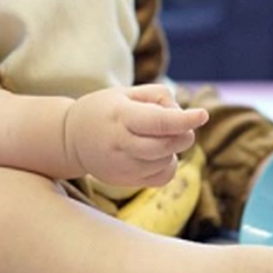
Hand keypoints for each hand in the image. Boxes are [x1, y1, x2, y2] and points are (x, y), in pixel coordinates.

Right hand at [63, 84, 208, 187]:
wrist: (70, 138)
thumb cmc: (104, 109)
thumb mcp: (126, 91)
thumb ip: (158, 96)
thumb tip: (181, 114)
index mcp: (121, 115)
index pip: (159, 122)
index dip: (184, 119)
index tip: (202, 114)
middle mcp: (121, 143)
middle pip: (166, 145)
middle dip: (184, 133)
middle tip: (182, 124)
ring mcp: (122, 166)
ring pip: (166, 161)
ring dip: (173, 148)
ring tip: (157, 136)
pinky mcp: (125, 180)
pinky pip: (161, 176)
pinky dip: (167, 164)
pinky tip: (156, 153)